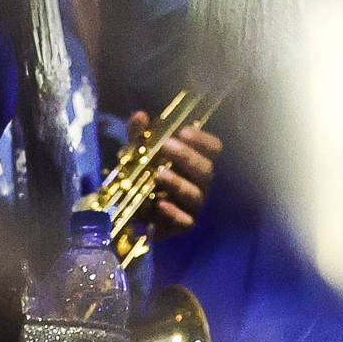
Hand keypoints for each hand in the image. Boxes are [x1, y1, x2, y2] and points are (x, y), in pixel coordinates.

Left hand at [138, 117, 222, 238]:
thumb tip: (140, 116)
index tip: (184, 131)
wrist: (129, 210)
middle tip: (167, 146)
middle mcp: (199, 182)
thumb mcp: (137, 152)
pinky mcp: (182, 225)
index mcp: (194, 161)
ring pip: (195, 194)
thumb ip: (138, 135)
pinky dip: (174, 212)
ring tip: (159, 174)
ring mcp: (192, 205)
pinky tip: (159, 203)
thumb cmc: (142, 175)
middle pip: (206, 170)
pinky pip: (185, 221)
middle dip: (188, 157)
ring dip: (178, 183)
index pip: (213, 148)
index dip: (203, 139)